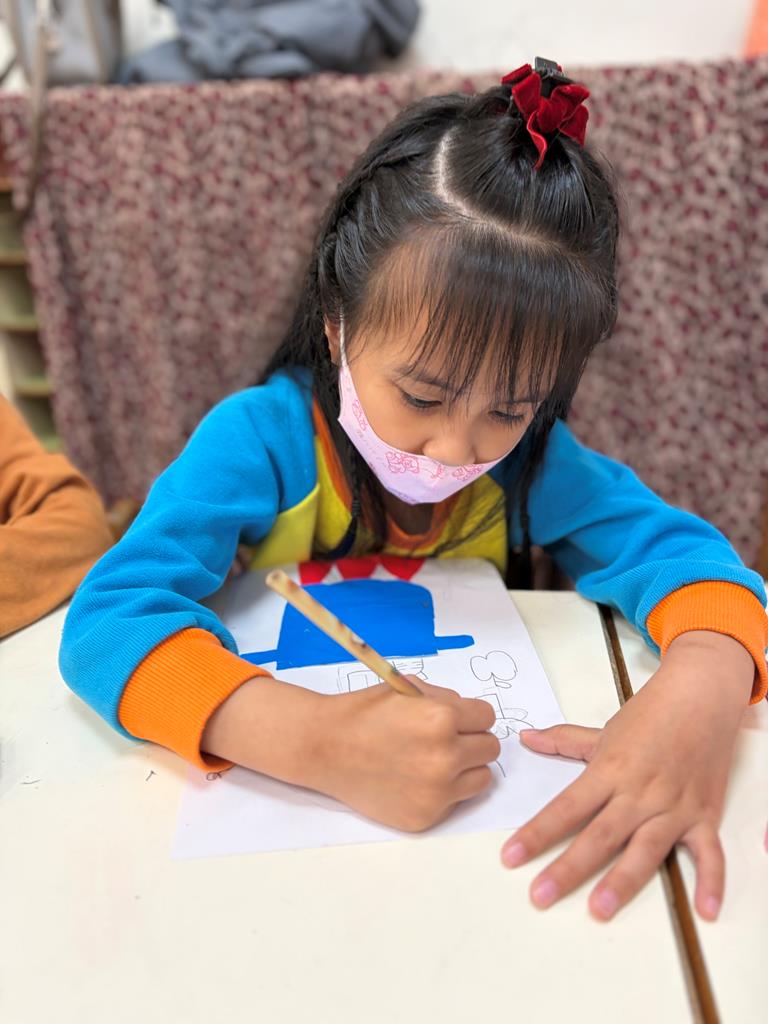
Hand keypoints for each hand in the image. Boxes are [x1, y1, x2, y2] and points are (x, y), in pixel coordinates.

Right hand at [203, 673, 499, 832]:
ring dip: (465, 769)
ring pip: (481, 779)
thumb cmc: (364, 713)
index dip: (470, 717)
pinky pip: (455, 801)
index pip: (487, 718)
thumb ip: (446, 700)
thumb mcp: (408, 689)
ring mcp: (436, 791)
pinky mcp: (426, 816)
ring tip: (433, 761)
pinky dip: (443, 792)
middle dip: (471, 741)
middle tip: (443, 741)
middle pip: (489, 749)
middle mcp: (444, 757)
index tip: (455, 720)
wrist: (325, 747)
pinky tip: (414, 779)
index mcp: (441, 719)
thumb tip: (472, 715)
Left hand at [500, 631, 753, 920]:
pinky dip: (711, 882)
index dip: (537, 833)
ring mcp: (673, 807)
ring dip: (623, 880)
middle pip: (599, 835)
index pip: (566, 807)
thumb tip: (526, 738)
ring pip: (646, 849)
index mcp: (609, 771)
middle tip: (540, 895)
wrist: (701, 697)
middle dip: (568, 868)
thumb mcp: (603, 730)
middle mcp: (639, 793)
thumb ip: (563, 740)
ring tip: (599, 908)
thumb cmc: (651, 715)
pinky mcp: (704, 816)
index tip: (511, 857)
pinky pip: (709, 853)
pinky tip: (704, 912)